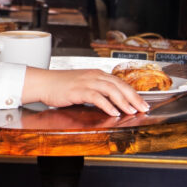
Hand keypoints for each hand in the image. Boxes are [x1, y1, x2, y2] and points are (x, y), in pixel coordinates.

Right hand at [22, 67, 149, 117]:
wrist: (42, 83)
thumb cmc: (60, 87)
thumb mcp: (81, 86)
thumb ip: (96, 92)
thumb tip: (111, 103)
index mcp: (96, 74)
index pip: (119, 82)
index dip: (133, 93)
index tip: (142, 103)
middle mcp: (94, 76)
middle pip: (119, 85)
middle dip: (134, 97)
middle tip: (143, 108)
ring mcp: (86, 82)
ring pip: (111, 90)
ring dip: (124, 101)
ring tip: (132, 111)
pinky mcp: (78, 90)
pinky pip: (96, 97)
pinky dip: (107, 105)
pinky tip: (114, 112)